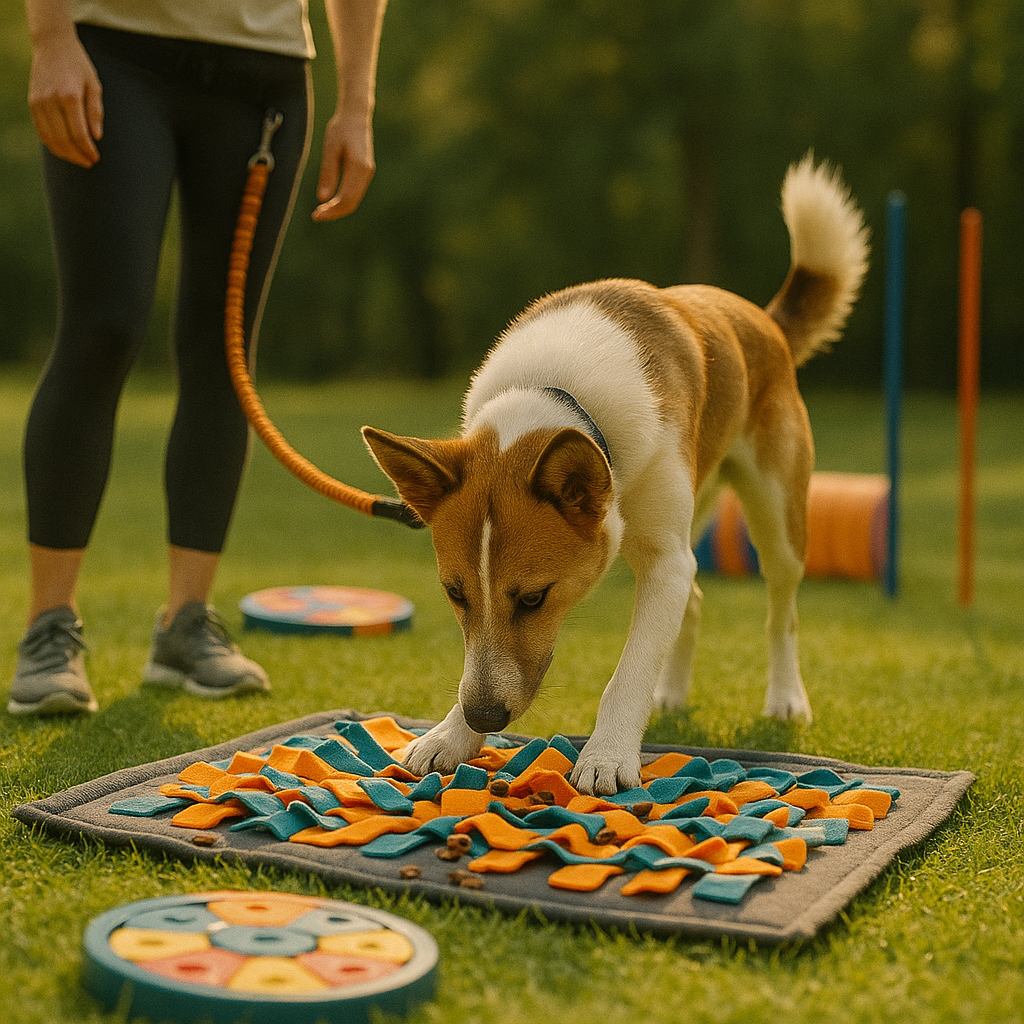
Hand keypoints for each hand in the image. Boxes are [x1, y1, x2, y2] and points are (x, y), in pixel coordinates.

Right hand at [28, 30, 102, 167]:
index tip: (95, 158)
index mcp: (69, 96)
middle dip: (77, 156)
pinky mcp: (32, 103)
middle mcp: (50, 100)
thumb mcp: (94, 85)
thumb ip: (95, 112)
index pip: (79, 133)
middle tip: (89, 162)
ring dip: (65, 154)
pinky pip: (41, 131)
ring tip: (79, 159)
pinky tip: (65, 149)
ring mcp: (38, 102)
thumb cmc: (78, 65)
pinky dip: (53, 144)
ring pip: (50, 139)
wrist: (52, 45)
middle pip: (63, 140)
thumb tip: (96, 137)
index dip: (87, 150)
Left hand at [312, 109, 374, 221]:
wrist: (356, 116)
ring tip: (321, 211)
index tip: (316, 215)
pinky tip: (331, 202)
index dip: (332, 211)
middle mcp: (366, 173)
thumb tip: (323, 199)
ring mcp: (367, 174)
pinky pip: (354, 193)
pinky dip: (343, 201)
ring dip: (338, 208)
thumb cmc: (341, 128)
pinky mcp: (364, 174)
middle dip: (334, 213)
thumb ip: (328, 173)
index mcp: (358, 167)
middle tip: (316, 216)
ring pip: (354, 200)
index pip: (346, 198)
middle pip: (351, 203)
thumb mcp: (330, 148)